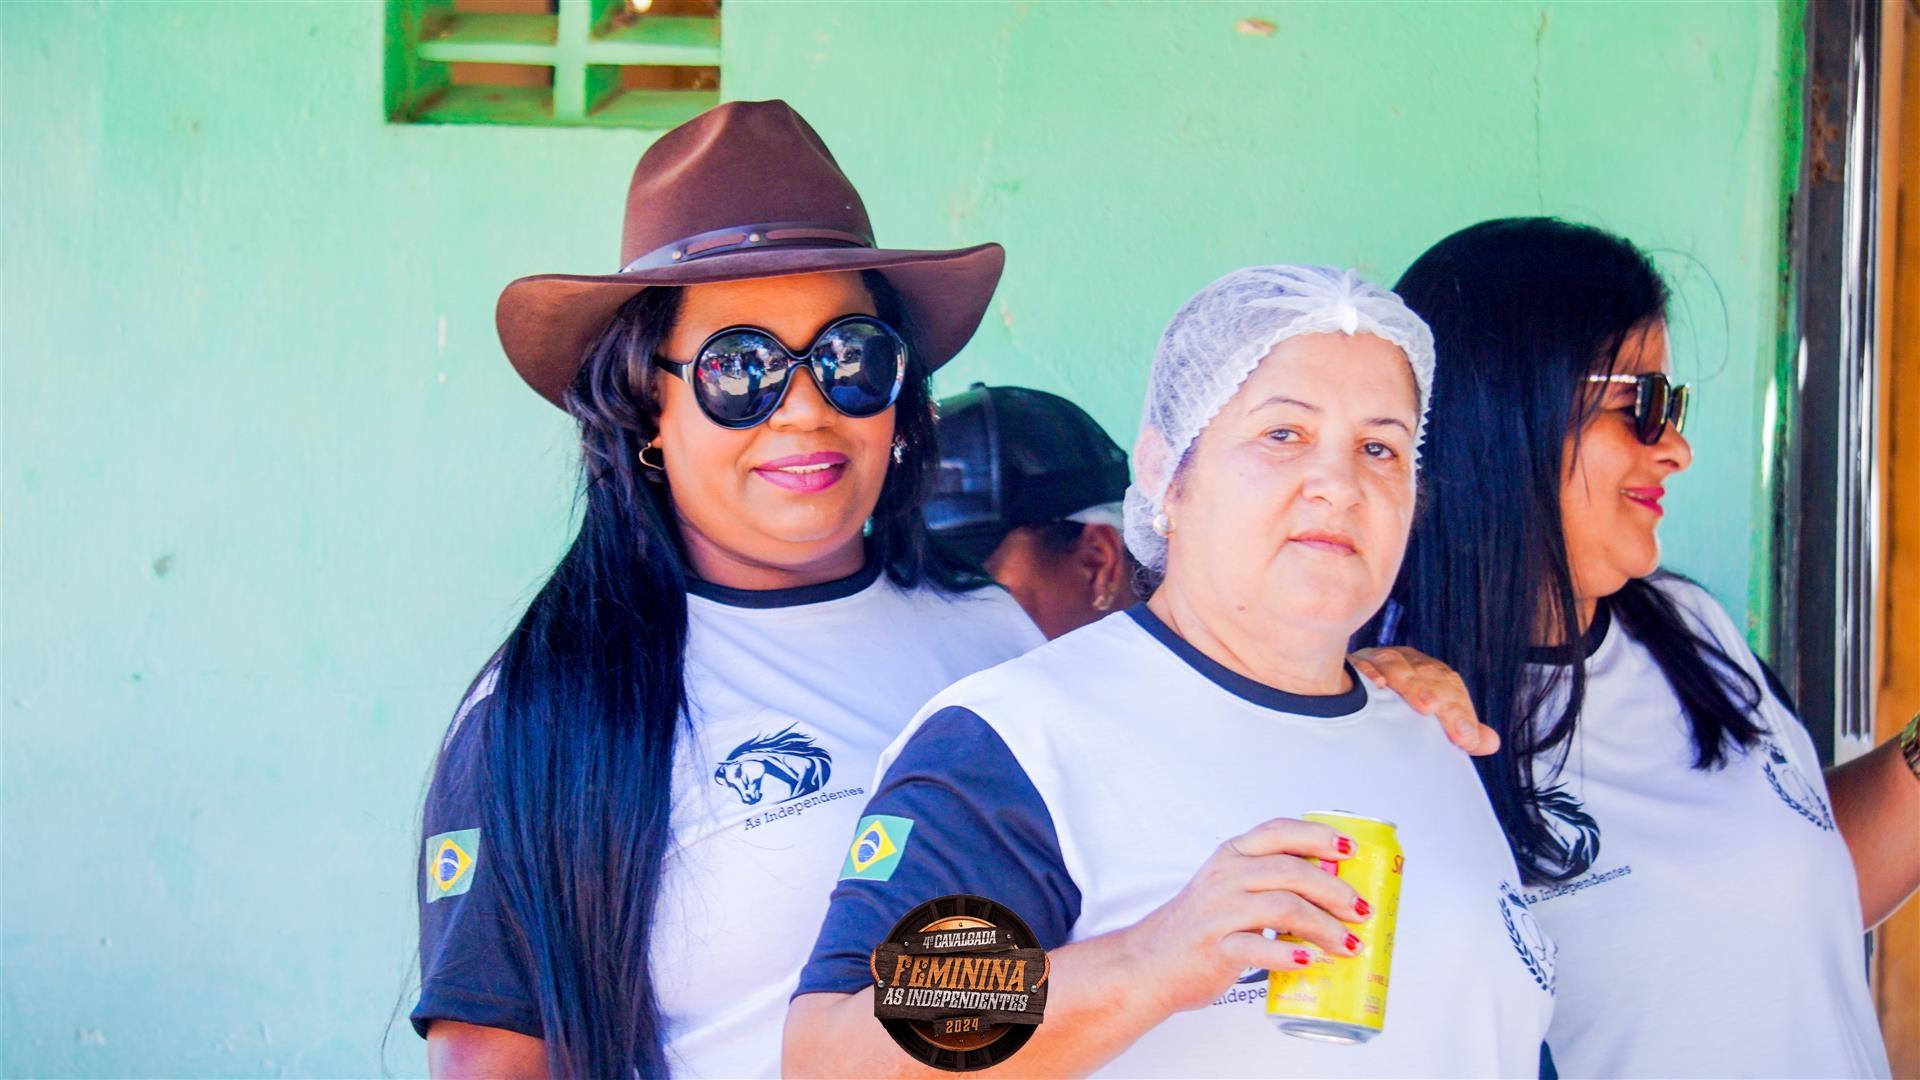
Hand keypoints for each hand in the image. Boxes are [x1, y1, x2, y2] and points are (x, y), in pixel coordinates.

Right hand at [1119, 818, 1370, 1015]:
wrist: (1152, 962)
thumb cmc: (1202, 926)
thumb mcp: (1228, 887)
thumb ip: (1268, 879)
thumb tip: (1336, 888)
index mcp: (1231, 855)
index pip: (1279, 831)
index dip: (1319, 836)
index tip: (1351, 851)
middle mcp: (1225, 877)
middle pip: (1293, 872)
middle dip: (1336, 891)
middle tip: (1361, 911)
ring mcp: (1219, 912)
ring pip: (1285, 908)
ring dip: (1326, 927)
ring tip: (1348, 944)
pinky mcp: (1217, 948)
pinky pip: (1261, 948)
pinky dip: (1292, 955)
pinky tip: (1311, 962)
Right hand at [1350, 646, 1499, 754]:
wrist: (1339, 691)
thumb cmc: (1387, 706)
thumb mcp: (1423, 717)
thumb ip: (1455, 727)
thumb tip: (1491, 743)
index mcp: (1423, 670)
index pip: (1449, 684)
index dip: (1461, 711)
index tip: (1468, 741)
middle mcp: (1402, 660)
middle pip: (1427, 674)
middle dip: (1445, 701)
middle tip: (1458, 733)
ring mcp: (1373, 659)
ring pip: (1396, 664)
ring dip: (1412, 684)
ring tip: (1426, 708)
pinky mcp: (1346, 663)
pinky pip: (1358, 664)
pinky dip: (1368, 672)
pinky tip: (1376, 685)